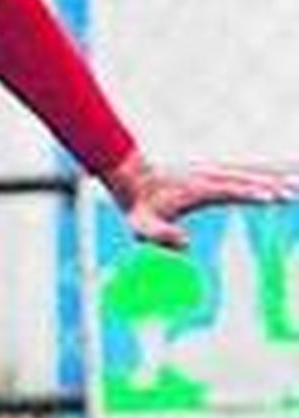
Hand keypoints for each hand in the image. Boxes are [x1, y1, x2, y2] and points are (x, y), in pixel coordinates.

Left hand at [112, 158, 297, 250]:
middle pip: (249, 179)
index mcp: (198, 188)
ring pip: (253, 173)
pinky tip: (287, 175)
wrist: (135, 180)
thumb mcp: (142, 226)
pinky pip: (249, 173)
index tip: (274, 197)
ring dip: (276, 176)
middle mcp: (211, 177)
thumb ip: (161, 235)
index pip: (231, 190)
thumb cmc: (139, 208)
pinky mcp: (218, 174)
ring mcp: (216, 173)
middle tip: (296, 192)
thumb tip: (186, 244)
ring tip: (297, 186)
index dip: (252, 193)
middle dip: (274, 185)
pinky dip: (269, 173)